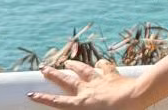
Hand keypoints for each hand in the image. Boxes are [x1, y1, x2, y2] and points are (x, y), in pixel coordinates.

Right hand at [29, 58, 145, 108]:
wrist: (136, 97)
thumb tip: (79, 109)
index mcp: (82, 104)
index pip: (58, 102)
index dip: (43, 98)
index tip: (32, 94)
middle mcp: (87, 90)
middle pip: (66, 80)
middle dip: (53, 74)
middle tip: (43, 68)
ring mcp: (100, 81)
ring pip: (83, 70)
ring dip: (74, 65)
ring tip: (67, 62)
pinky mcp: (112, 76)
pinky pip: (105, 68)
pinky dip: (101, 65)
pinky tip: (100, 62)